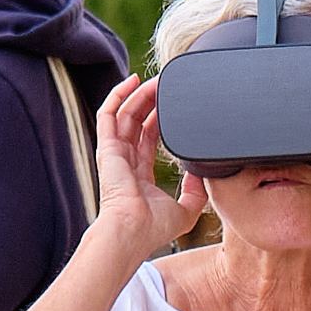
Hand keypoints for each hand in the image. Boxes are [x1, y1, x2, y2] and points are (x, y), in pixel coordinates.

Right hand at [94, 76, 208, 259]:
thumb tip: (202, 172)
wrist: (132, 231)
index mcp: (139, 173)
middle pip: (137, 120)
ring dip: (139, 93)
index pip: (148, 137)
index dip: (159, 118)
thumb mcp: (186, 211)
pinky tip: (132, 81)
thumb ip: (196, 192)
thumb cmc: (152, 228)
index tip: (172, 104)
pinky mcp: (107, 147)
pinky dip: (118, 95)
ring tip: (156, 79)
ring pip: (125, 113)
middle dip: (151, 100)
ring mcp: (114, 152)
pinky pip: (109, 114)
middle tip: (167, 84)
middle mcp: (124, 160)